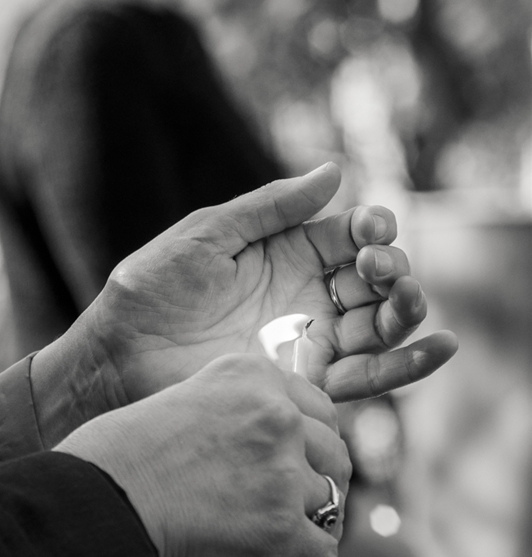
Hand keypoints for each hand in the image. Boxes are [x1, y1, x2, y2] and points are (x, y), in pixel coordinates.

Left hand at [33, 163, 457, 443]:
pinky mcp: (306, 384)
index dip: (371, 230)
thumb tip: (334, 172)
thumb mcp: (210, 233)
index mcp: (286, 252)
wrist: (119, 354)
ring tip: (407, 299)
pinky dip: (407, 365)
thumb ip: (271, 207)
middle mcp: (306, 295)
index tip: (375, 229)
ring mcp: (308, 340)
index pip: (348, 237)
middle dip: (391, 270)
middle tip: (380, 267)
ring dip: (405, 310)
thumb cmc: (154, 285)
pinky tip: (438, 347)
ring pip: (379, 325)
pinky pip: (367, 376)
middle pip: (373, 281)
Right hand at [54, 354, 351, 556]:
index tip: (308, 460)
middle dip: (326, 479)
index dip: (316, 439)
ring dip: (313, 522)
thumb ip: (242, 408)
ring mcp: (283, 469)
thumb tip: (281, 443)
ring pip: (330, 502)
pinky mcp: (281, 525)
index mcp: (255, 374)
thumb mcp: (194, 398)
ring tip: (292, 541)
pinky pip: (324, 552)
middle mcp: (277, 413)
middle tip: (309, 502)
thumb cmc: (131, 450)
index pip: (319, 406)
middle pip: (335, 451)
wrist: (105, 494)